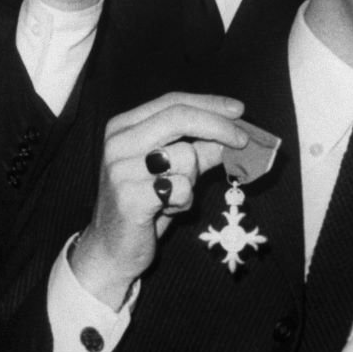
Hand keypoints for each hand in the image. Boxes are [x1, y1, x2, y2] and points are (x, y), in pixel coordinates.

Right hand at [69, 92, 247, 309]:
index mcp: (123, 127)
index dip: (208, 103)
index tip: (238, 110)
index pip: (171, 102)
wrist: (110, 250)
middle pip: (178, 117)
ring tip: (174, 196)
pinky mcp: (129, 197)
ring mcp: (121, 169)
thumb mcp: (172, 170)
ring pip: (185, 155)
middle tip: (242, 140)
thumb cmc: (143, 205)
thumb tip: (233, 134)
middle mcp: (118, 142)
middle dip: (217, 126)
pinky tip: (166, 210)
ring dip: (192, 179)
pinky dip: (184, 201)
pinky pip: (181, 188)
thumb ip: (198, 149)